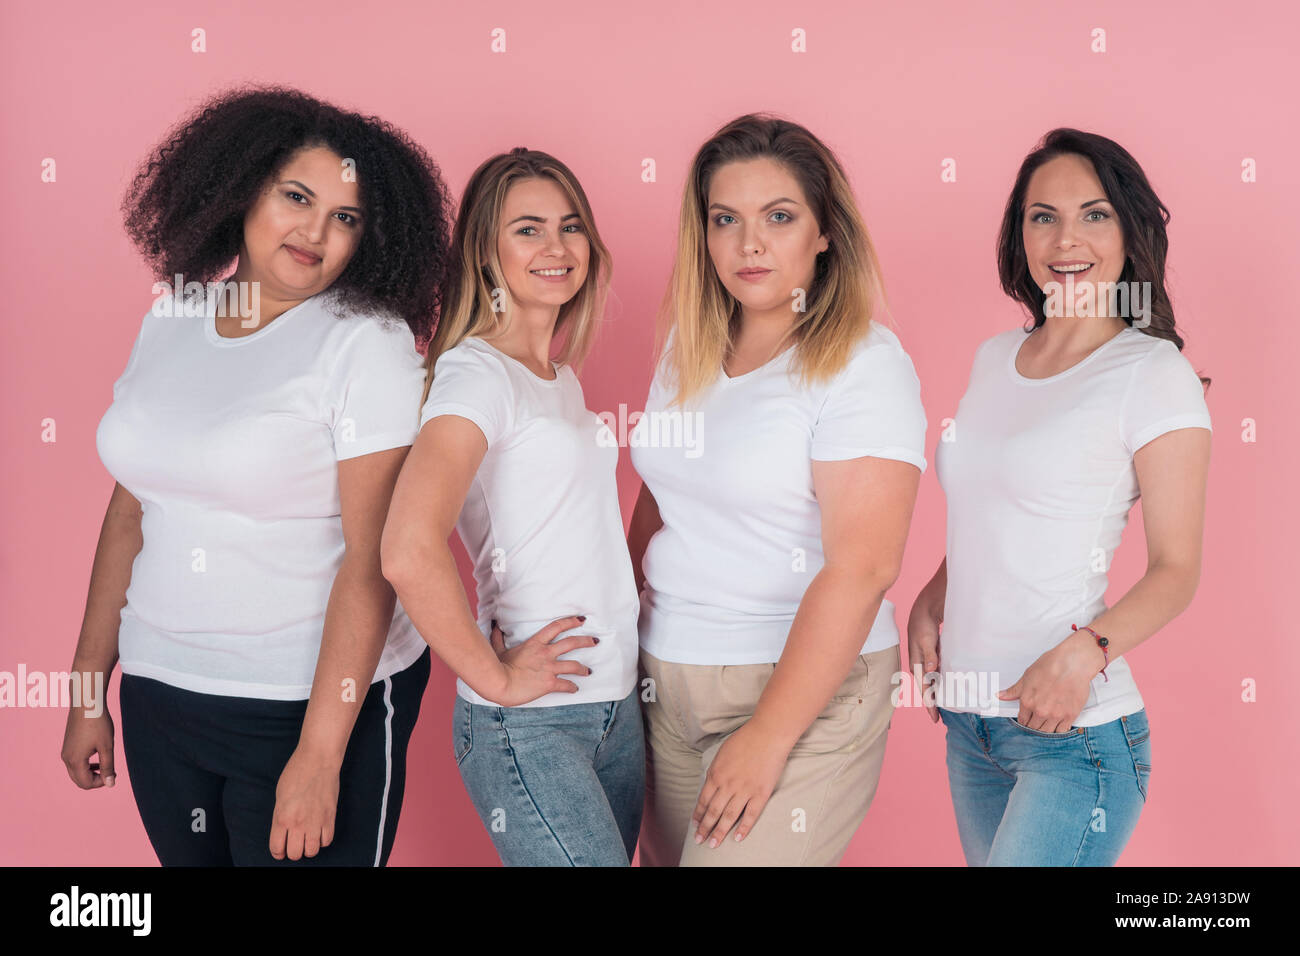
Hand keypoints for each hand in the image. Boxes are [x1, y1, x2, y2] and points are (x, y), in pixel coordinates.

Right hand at [61, 704, 115, 789]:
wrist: (87, 703)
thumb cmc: (98, 723)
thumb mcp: (107, 746)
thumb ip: (108, 766)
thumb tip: (110, 784)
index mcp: (75, 761)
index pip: (85, 783)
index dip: (101, 783)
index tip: (114, 773)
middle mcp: (66, 758)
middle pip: (79, 780)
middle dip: (95, 779)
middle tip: (111, 771)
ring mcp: (65, 751)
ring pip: (76, 772)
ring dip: (90, 772)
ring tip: (106, 765)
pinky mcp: (67, 745)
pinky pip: (74, 762)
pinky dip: (86, 764)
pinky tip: (98, 756)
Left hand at [269, 747, 339, 860]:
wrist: (318, 759)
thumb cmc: (297, 772)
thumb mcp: (280, 796)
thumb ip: (280, 816)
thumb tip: (283, 831)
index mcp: (282, 817)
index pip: (277, 848)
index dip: (278, 852)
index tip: (280, 850)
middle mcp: (298, 823)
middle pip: (295, 854)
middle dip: (293, 852)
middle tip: (294, 844)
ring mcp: (316, 821)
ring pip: (312, 851)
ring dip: (308, 848)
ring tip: (307, 840)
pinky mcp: (330, 816)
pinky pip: (327, 840)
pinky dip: (322, 840)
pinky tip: (319, 832)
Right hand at [487, 616, 597, 706]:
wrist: (499, 683)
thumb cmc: (498, 667)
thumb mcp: (499, 649)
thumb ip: (498, 638)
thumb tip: (496, 626)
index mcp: (535, 643)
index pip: (556, 627)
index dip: (570, 622)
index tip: (580, 620)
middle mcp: (545, 653)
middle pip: (571, 643)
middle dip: (585, 641)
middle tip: (595, 641)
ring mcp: (549, 668)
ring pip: (574, 665)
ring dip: (583, 668)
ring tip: (589, 671)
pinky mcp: (549, 683)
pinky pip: (566, 685)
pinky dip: (572, 687)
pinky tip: (575, 689)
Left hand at [691, 721, 790, 848]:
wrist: (768, 734)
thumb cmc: (745, 739)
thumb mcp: (722, 753)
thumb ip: (716, 770)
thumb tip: (711, 784)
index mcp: (716, 774)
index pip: (704, 800)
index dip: (698, 814)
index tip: (695, 824)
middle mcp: (727, 785)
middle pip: (713, 812)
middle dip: (705, 828)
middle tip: (699, 840)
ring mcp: (744, 790)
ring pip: (728, 817)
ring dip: (719, 832)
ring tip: (713, 844)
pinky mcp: (761, 793)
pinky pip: (750, 815)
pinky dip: (743, 828)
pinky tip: (737, 838)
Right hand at [907, 592, 942, 723]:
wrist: (924, 608)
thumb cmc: (923, 623)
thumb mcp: (926, 639)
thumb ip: (930, 655)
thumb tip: (930, 671)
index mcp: (916, 663)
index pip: (923, 688)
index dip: (929, 703)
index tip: (935, 718)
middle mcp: (919, 663)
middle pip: (926, 687)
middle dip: (932, 702)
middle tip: (940, 717)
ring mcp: (925, 659)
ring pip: (931, 680)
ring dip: (936, 691)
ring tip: (944, 704)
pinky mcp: (931, 654)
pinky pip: (935, 672)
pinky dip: (940, 680)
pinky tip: (946, 684)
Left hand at [997, 628, 1103, 732]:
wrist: (1072, 663)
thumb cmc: (1051, 665)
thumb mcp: (1027, 676)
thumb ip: (1014, 690)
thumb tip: (1001, 695)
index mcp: (1028, 701)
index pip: (1022, 720)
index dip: (1024, 720)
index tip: (1027, 719)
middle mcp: (1041, 710)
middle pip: (1034, 728)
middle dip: (1034, 725)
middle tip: (1038, 719)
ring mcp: (1056, 714)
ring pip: (1047, 732)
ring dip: (1046, 728)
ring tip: (1047, 721)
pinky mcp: (1070, 715)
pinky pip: (1063, 730)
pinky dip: (1060, 729)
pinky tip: (1059, 723)